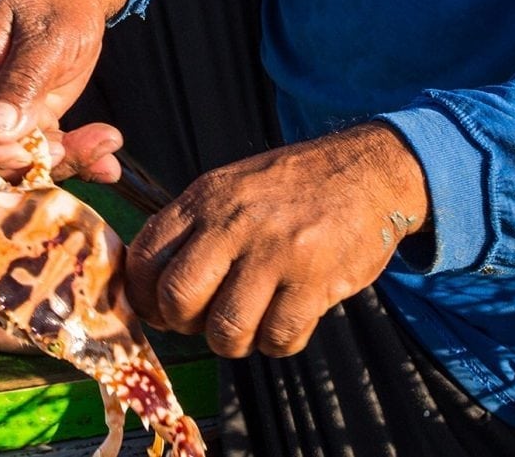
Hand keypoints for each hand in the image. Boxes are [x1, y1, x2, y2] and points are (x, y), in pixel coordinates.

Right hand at [0, 0, 131, 181]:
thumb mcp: (45, 36)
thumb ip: (21, 81)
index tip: (26, 153)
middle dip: (28, 166)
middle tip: (74, 151)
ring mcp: (3, 111)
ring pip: (19, 161)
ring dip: (63, 163)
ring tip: (106, 149)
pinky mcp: (31, 119)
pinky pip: (46, 152)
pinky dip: (77, 159)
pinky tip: (110, 166)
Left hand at [125, 123, 428, 357]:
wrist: (368, 171)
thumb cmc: (293, 188)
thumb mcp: (232, 187)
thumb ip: (192, 229)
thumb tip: (153, 292)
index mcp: (206, 198)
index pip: (145, 259)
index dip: (145, 298)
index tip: (164, 309)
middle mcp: (235, 222)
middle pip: (178, 299)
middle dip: (186, 325)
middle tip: (208, 320)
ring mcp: (276, 252)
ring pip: (227, 330)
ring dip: (235, 342)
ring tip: (251, 325)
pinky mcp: (315, 280)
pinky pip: (278, 338)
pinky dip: (278, 343)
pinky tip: (287, 321)